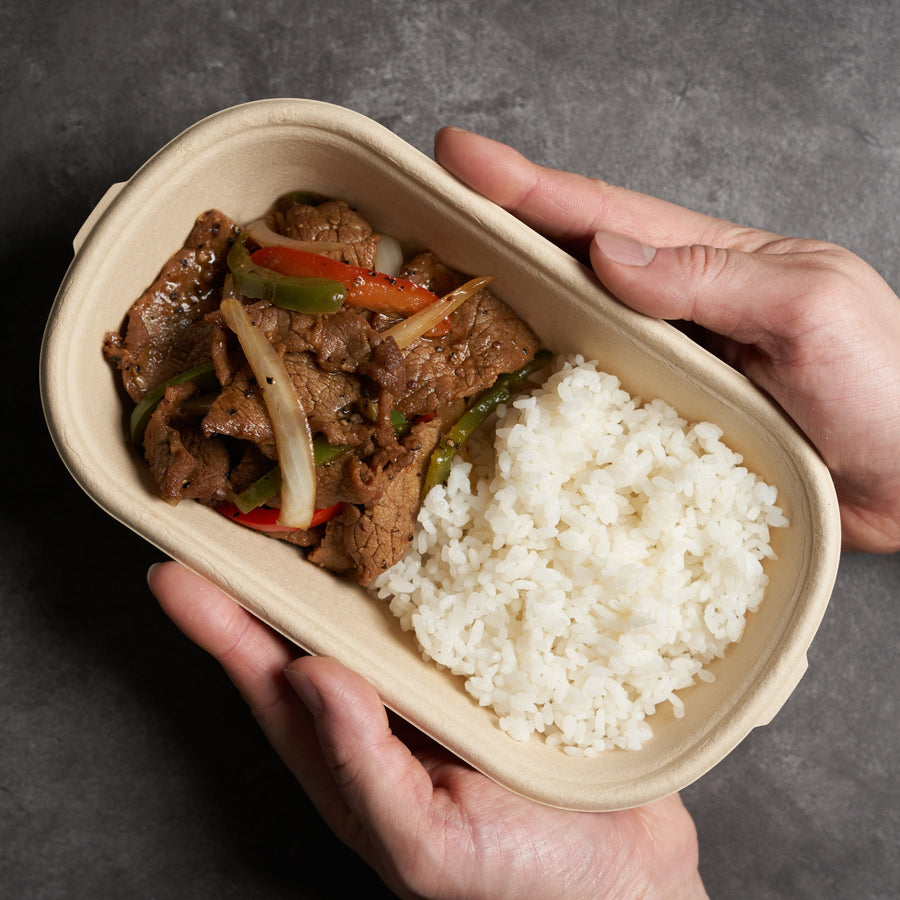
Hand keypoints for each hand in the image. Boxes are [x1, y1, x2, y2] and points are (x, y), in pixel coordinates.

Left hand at [148, 561, 706, 899]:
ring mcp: (442, 681)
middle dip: (273, 573)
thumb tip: (306, 675)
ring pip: (383, 607)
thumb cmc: (524, 884)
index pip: (271, 683)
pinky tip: (432, 522)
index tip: (174, 573)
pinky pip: (456, 603)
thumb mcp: (429, 847)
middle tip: (235, 509)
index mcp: (354, 757)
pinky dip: (437, 563)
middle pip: (316, 628)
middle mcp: (389, 708)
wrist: (628, 884)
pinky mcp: (497, 660)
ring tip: (318, 498)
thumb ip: (363, 769)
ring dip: (349, 556)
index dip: (220, 628)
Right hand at [434, 127, 899, 552]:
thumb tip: (607, 251)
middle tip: (423, 214)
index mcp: (711, 263)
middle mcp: (674, 312)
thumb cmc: (890, 386)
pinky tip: (500, 402)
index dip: (527, 186)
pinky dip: (541, 400)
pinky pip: (589, 408)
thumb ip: (715, 278)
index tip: (458, 155)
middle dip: (496, 234)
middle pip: (568, 266)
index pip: (603, 215)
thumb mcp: (812, 311)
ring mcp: (664, 371)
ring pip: (569, 336)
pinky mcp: (662, 430)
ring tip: (439, 295)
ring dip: (506, 315)